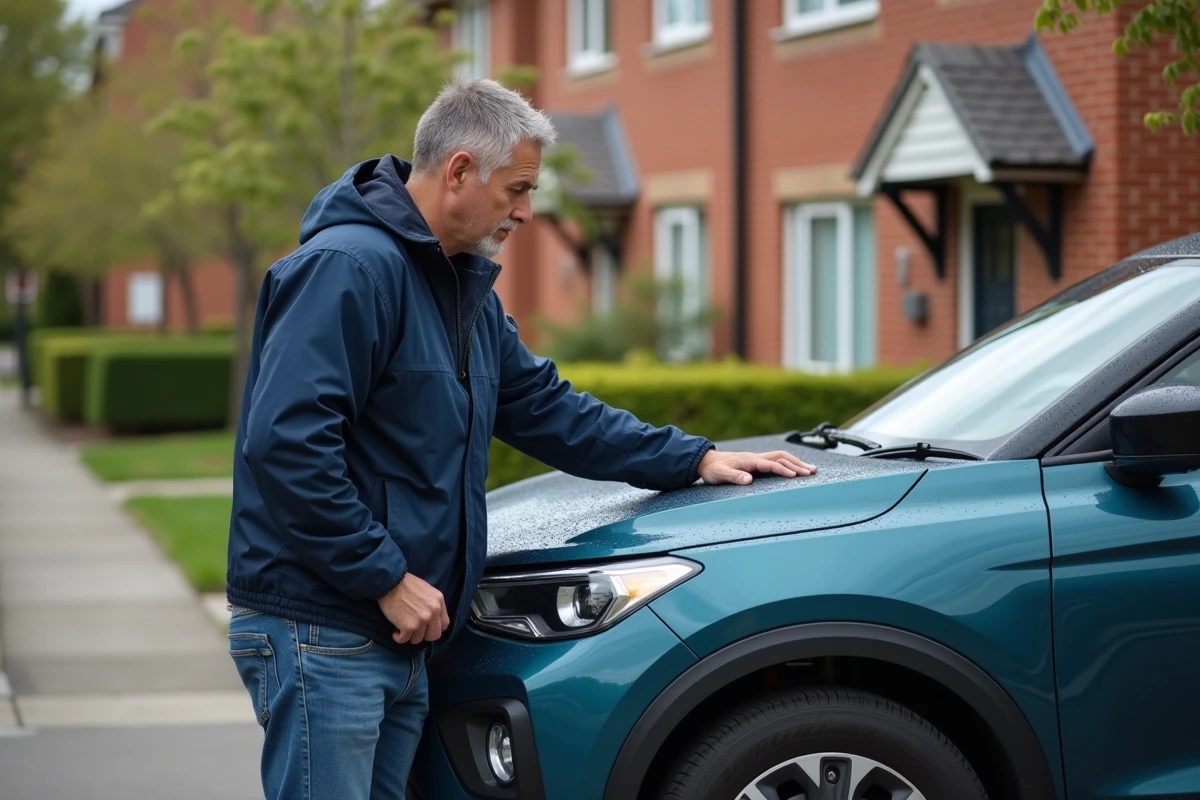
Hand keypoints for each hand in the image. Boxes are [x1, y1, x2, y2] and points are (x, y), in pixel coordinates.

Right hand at [378, 573, 449, 644]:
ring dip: (409, 635)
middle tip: (414, 630)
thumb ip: (433, 605)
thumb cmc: (406, 584)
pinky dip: (399, 638)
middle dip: (423, 635)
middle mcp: (433, 612)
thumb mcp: (427, 591)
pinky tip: (395, 632)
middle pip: (434, 635)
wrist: (390, 582)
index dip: (435, 628)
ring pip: (418, 639)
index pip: (445, 624)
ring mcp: (422, 620)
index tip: (426, 628)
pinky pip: (404, 640)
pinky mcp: (408, 626)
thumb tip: (433, 620)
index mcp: (439, 602)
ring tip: (402, 627)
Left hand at [698, 449, 815, 485]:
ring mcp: (757, 459)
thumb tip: (749, 480)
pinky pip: (776, 460)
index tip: (796, 476)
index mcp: (750, 460)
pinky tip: (795, 468)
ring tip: (810, 469)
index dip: (784, 470)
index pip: (771, 464)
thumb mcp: (720, 475)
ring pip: (781, 457)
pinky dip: (789, 463)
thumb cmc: (713, 469)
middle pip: (781, 457)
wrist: (706, 461)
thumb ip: (734, 477)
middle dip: (797, 464)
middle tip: (812, 472)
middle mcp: (756, 458)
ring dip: (796, 462)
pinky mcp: (756, 462)